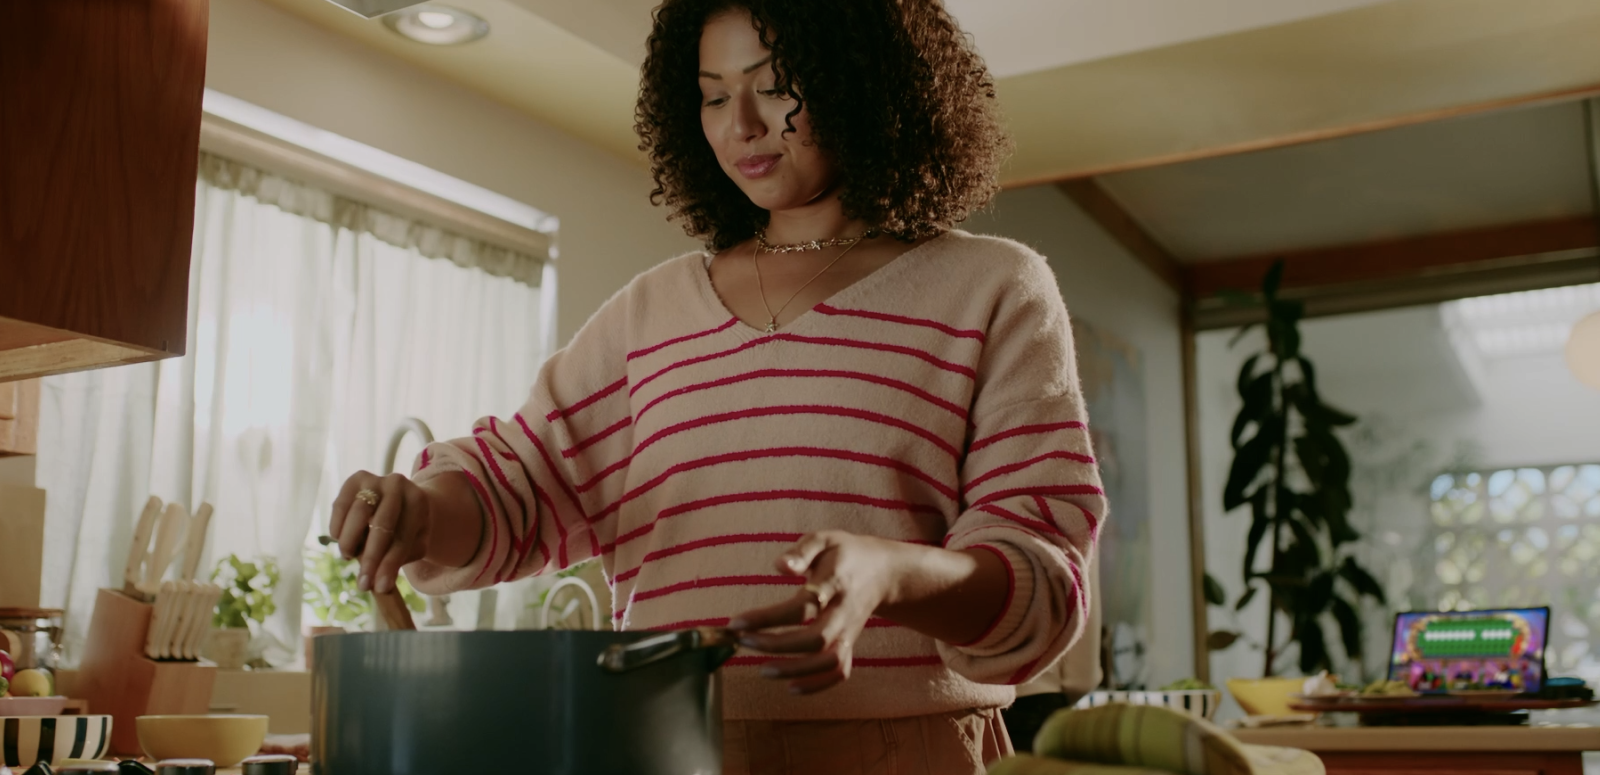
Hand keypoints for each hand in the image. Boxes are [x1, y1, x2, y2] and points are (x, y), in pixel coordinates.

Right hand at [328, 471, 431, 594]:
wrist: (401, 496)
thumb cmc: (408, 526)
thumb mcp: (413, 543)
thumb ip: (399, 559)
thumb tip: (378, 584)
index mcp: (419, 502)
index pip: (403, 538)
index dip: (390, 565)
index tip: (379, 588)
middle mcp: (399, 485)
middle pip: (383, 524)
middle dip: (371, 558)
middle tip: (362, 583)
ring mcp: (376, 479)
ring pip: (359, 512)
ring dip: (350, 540)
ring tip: (349, 557)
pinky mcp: (355, 479)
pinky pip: (341, 504)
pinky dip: (337, 525)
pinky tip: (338, 539)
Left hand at [727, 531, 902, 694]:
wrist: (882, 571)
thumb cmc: (844, 553)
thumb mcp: (824, 539)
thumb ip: (801, 551)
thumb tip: (779, 566)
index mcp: (835, 583)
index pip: (801, 607)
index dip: (768, 618)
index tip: (737, 622)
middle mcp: (844, 612)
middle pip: (816, 639)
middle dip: (777, 646)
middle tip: (743, 642)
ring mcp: (850, 632)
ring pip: (829, 661)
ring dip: (795, 670)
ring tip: (763, 670)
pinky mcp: (851, 644)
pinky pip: (840, 672)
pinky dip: (817, 685)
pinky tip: (791, 687)